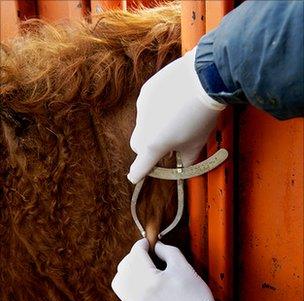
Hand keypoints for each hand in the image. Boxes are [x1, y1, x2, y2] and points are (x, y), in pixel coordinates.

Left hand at [111, 239, 221, 300]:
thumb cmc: (194, 296)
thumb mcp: (183, 267)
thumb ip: (167, 251)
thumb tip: (156, 246)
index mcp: (149, 281)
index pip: (135, 255)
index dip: (141, 245)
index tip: (148, 242)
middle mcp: (137, 296)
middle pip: (124, 267)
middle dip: (133, 256)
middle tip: (146, 254)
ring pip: (119, 283)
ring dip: (127, 271)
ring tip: (141, 269)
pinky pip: (125, 297)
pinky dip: (130, 286)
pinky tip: (145, 284)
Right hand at [128, 47, 225, 183]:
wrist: (203, 78)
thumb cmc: (200, 116)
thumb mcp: (197, 143)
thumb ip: (187, 159)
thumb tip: (185, 164)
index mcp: (154, 145)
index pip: (140, 166)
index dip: (138, 173)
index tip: (134, 177)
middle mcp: (143, 127)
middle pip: (138, 145)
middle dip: (147, 149)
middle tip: (166, 146)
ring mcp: (142, 108)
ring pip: (143, 124)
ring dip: (153, 128)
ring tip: (175, 117)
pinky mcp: (146, 91)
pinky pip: (147, 106)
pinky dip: (155, 110)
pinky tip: (172, 102)